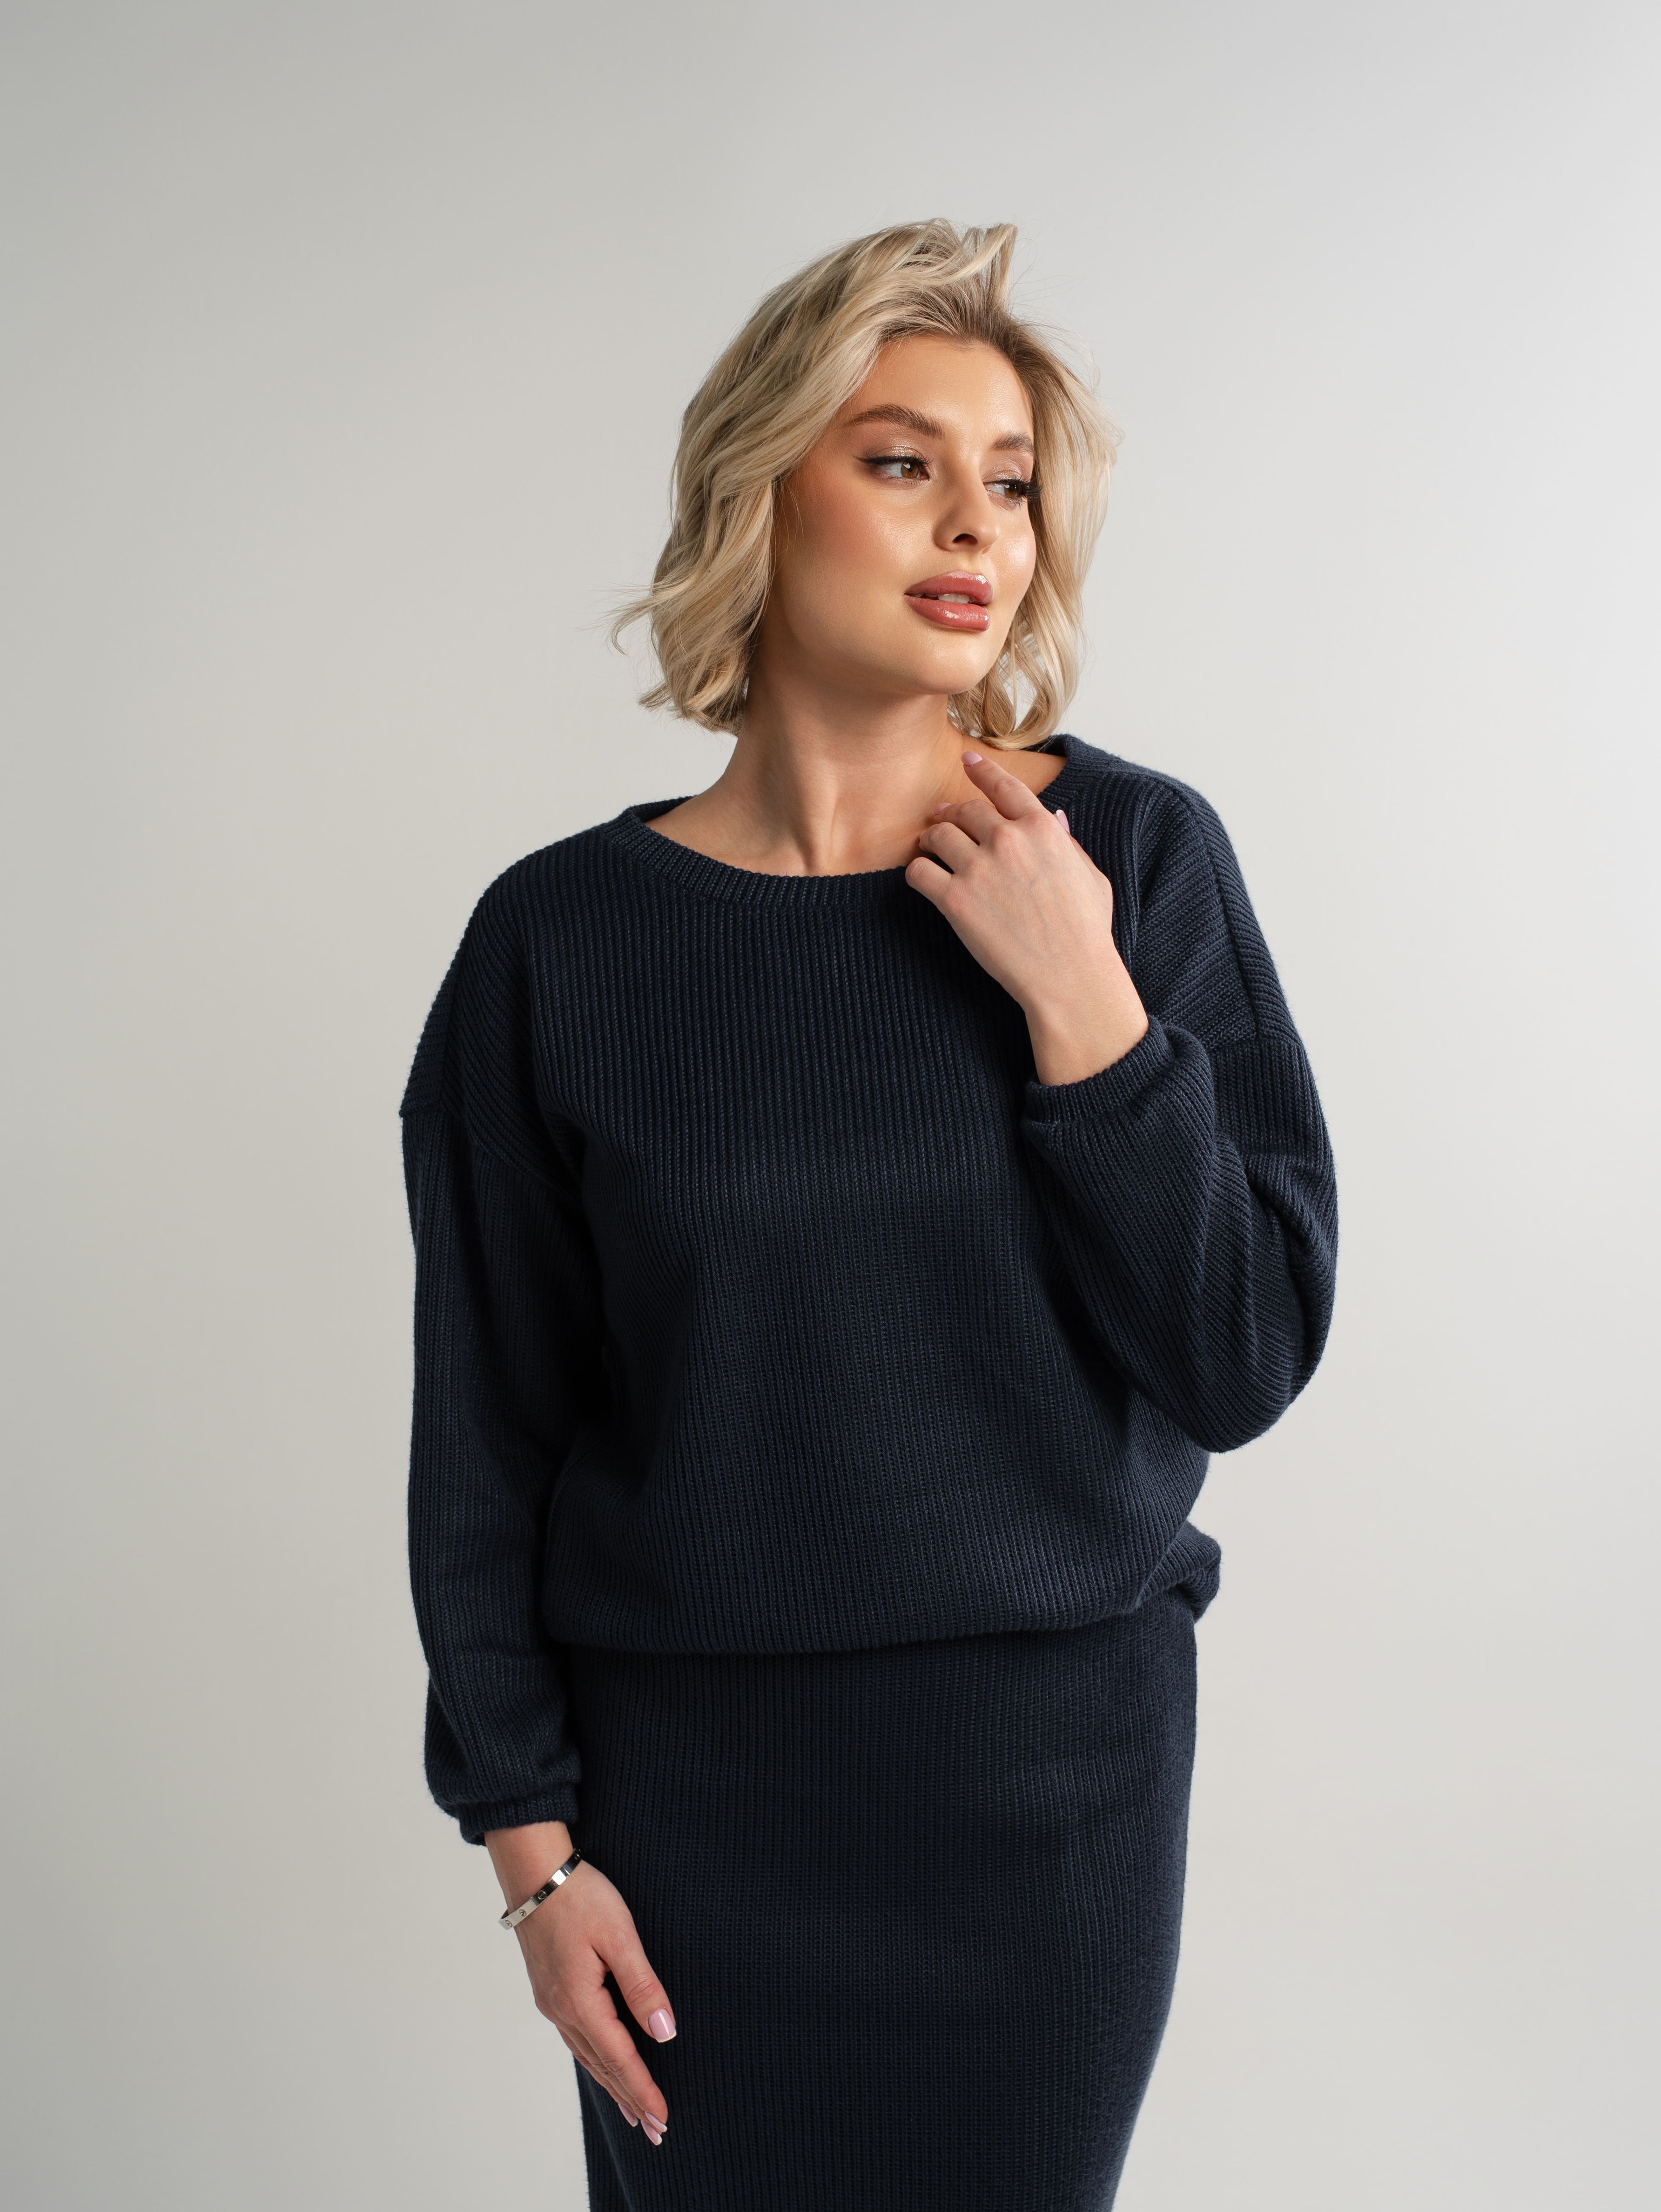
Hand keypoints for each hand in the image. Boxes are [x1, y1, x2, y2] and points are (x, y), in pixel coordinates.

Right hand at [487, 1823, 674, 2147]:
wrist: (534, 1872)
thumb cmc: (580, 1896)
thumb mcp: (619, 1935)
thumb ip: (642, 1984)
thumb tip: (665, 2032)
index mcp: (580, 2001)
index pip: (620, 2057)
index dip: (644, 2089)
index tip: (664, 2119)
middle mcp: (562, 2010)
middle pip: (602, 2066)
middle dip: (631, 2100)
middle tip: (655, 2132)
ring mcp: (552, 2002)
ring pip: (588, 2056)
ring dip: (613, 2085)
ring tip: (634, 2112)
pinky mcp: (550, 1989)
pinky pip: (576, 2039)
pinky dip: (595, 2061)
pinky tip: (602, 2066)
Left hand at [905, 749, 1149, 1084]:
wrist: (1070, 976)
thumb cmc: (1087, 933)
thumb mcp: (1091, 877)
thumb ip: (1069, 844)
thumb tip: (1057, 819)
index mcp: (1043, 829)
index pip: (1004, 786)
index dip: (982, 771)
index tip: (968, 762)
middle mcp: (1008, 840)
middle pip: (965, 810)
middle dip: (952, 814)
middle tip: (942, 820)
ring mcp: (978, 869)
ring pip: (937, 835)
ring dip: (930, 839)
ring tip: (928, 848)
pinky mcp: (955, 900)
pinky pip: (919, 872)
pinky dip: (916, 872)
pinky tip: (922, 879)